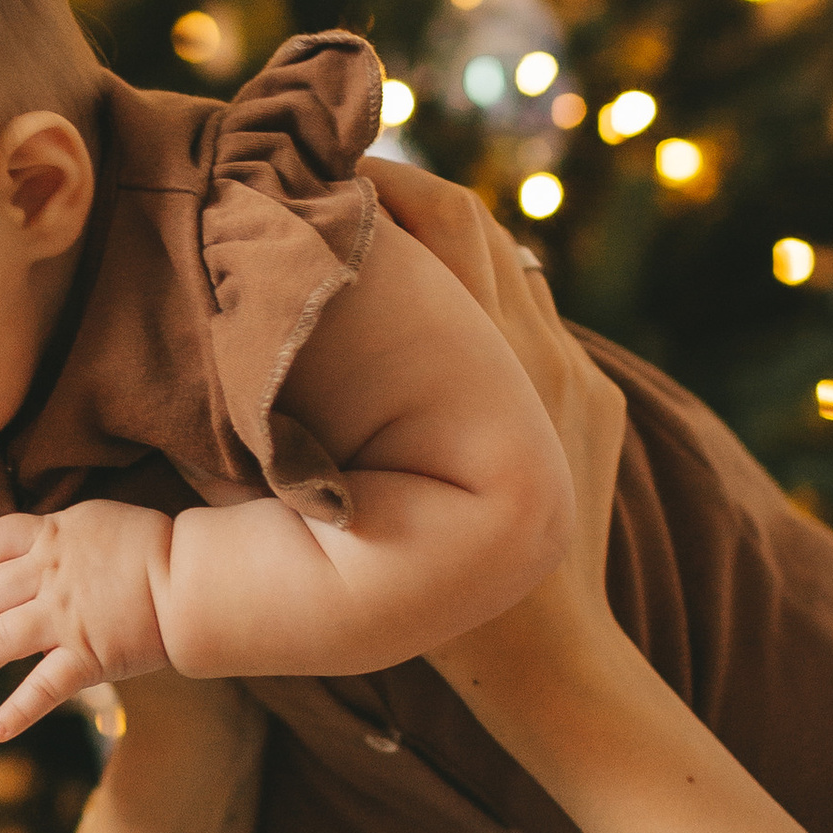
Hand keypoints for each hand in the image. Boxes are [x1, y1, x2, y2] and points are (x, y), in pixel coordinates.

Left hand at [0, 501, 171, 741]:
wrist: (193, 578)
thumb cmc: (155, 545)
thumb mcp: (97, 519)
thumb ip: (60, 536)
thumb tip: (33, 556)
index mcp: (51, 536)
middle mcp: (48, 578)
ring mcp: (63, 620)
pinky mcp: (84, 659)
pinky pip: (39, 690)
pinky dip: (14, 714)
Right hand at [362, 157, 627, 704]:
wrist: (555, 654)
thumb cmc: (444, 597)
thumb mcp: (358, 504)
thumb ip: (309, 428)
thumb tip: (231, 364)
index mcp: (489, 365)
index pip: (439, 223)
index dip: (376, 187)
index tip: (311, 177)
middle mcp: (542, 351)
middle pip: (471, 222)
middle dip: (400, 195)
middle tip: (330, 191)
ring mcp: (580, 371)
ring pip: (509, 263)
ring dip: (441, 246)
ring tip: (374, 244)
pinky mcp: (601, 397)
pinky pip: (537, 319)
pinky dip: (483, 302)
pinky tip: (435, 323)